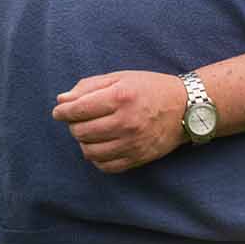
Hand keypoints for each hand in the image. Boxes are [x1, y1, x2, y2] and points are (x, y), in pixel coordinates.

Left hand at [51, 71, 187, 172]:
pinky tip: (101, 145)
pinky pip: (106, 166)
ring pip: (90, 151)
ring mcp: (133, 143)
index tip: (59, 112)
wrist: (185, 108)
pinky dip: (97, 158)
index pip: (77, 110)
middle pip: (81, 132)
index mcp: (119, 97)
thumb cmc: (148, 88)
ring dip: (83, 142)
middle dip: (73, 125)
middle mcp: (126, 122)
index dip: (62, 112)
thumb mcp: (119, 78)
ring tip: (89, 132)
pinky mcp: (139, 158)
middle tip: (78, 120)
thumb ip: (88, 87)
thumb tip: (61, 101)